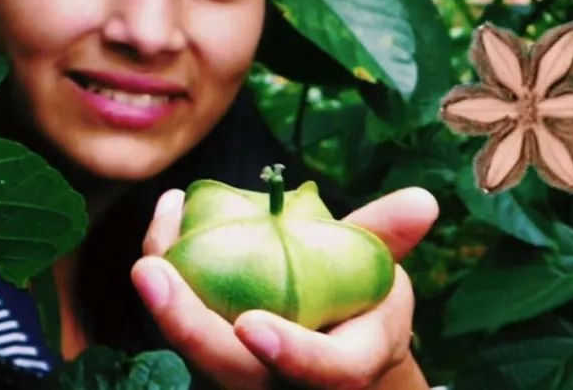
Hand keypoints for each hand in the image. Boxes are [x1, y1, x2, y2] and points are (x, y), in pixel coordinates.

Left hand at [131, 186, 438, 389]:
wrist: (333, 345)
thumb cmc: (362, 307)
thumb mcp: (382, 274)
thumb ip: (389, 239)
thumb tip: (421, 202)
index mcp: (346, 368)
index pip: (325, 372)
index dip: (292, 354)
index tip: (252, 325)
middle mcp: (288, 384)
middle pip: (234, 373)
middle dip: (188, 327)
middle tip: (151, 271)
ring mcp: (245, 378)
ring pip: (193, 354)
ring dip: (163, 299)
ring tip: (153, 239)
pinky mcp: (213, 359)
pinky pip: (179, 327)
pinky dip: (169, 278)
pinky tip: (166, 220)